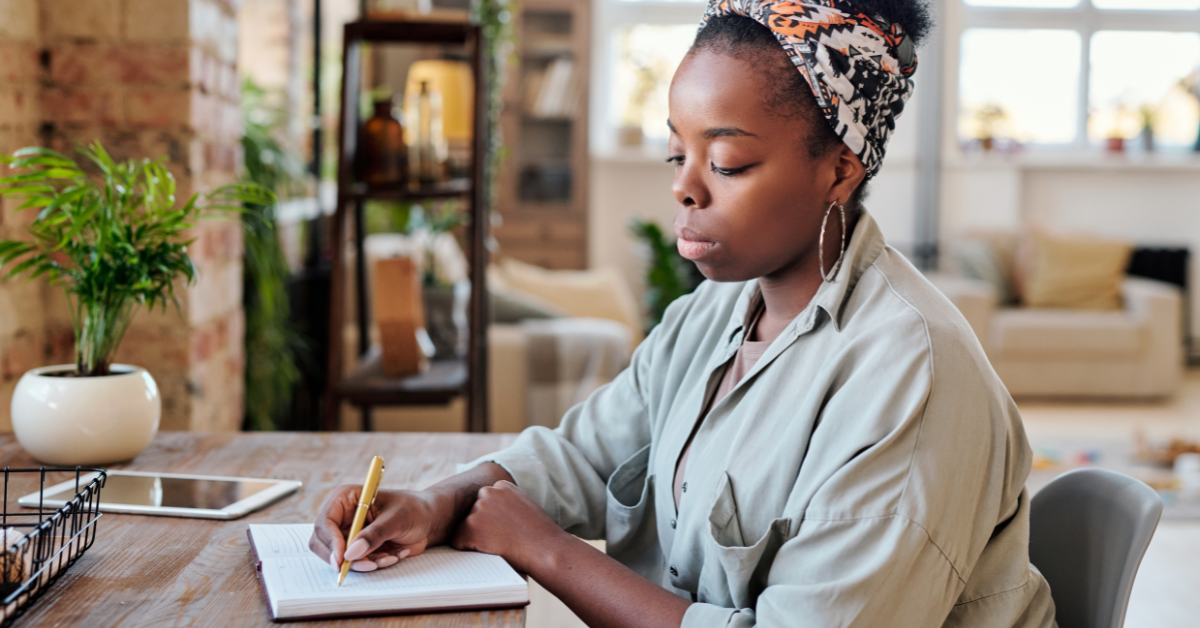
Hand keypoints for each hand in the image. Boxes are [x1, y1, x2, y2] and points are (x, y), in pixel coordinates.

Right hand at [308, 485, 444, 572]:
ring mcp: (349, 533)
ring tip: (389, 556)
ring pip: (339, 558)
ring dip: (364, 563)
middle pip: (324, 544)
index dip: (331, 542)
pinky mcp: (359, 548)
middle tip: (368, 565)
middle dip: (344, 558)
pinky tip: (393, 555)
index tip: (343, 559)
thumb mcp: (396, 520)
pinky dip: (373, 564)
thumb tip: (351, 553)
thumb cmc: (413, 510)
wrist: (428, 520)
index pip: (325, 523)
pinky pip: (356, 563)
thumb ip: (374, 535)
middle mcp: (343, 517)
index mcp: (346, 499)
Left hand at [452, 481, 564, 574]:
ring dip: (476, 538)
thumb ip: (506, 503)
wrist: (546, 549)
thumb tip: (491, 513)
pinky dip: (468, 549)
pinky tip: (489, 551)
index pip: (485, 502)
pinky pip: (458, 541)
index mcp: (502, 486)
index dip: (493, 519)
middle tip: (502, 538)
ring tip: (500, 545)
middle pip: (473, 513)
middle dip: (482, 526)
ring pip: (465, 527)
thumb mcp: (525, 506)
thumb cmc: (540, 534)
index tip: (505, 528)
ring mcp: (479, 509)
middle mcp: (488, 492)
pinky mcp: (471, 527)